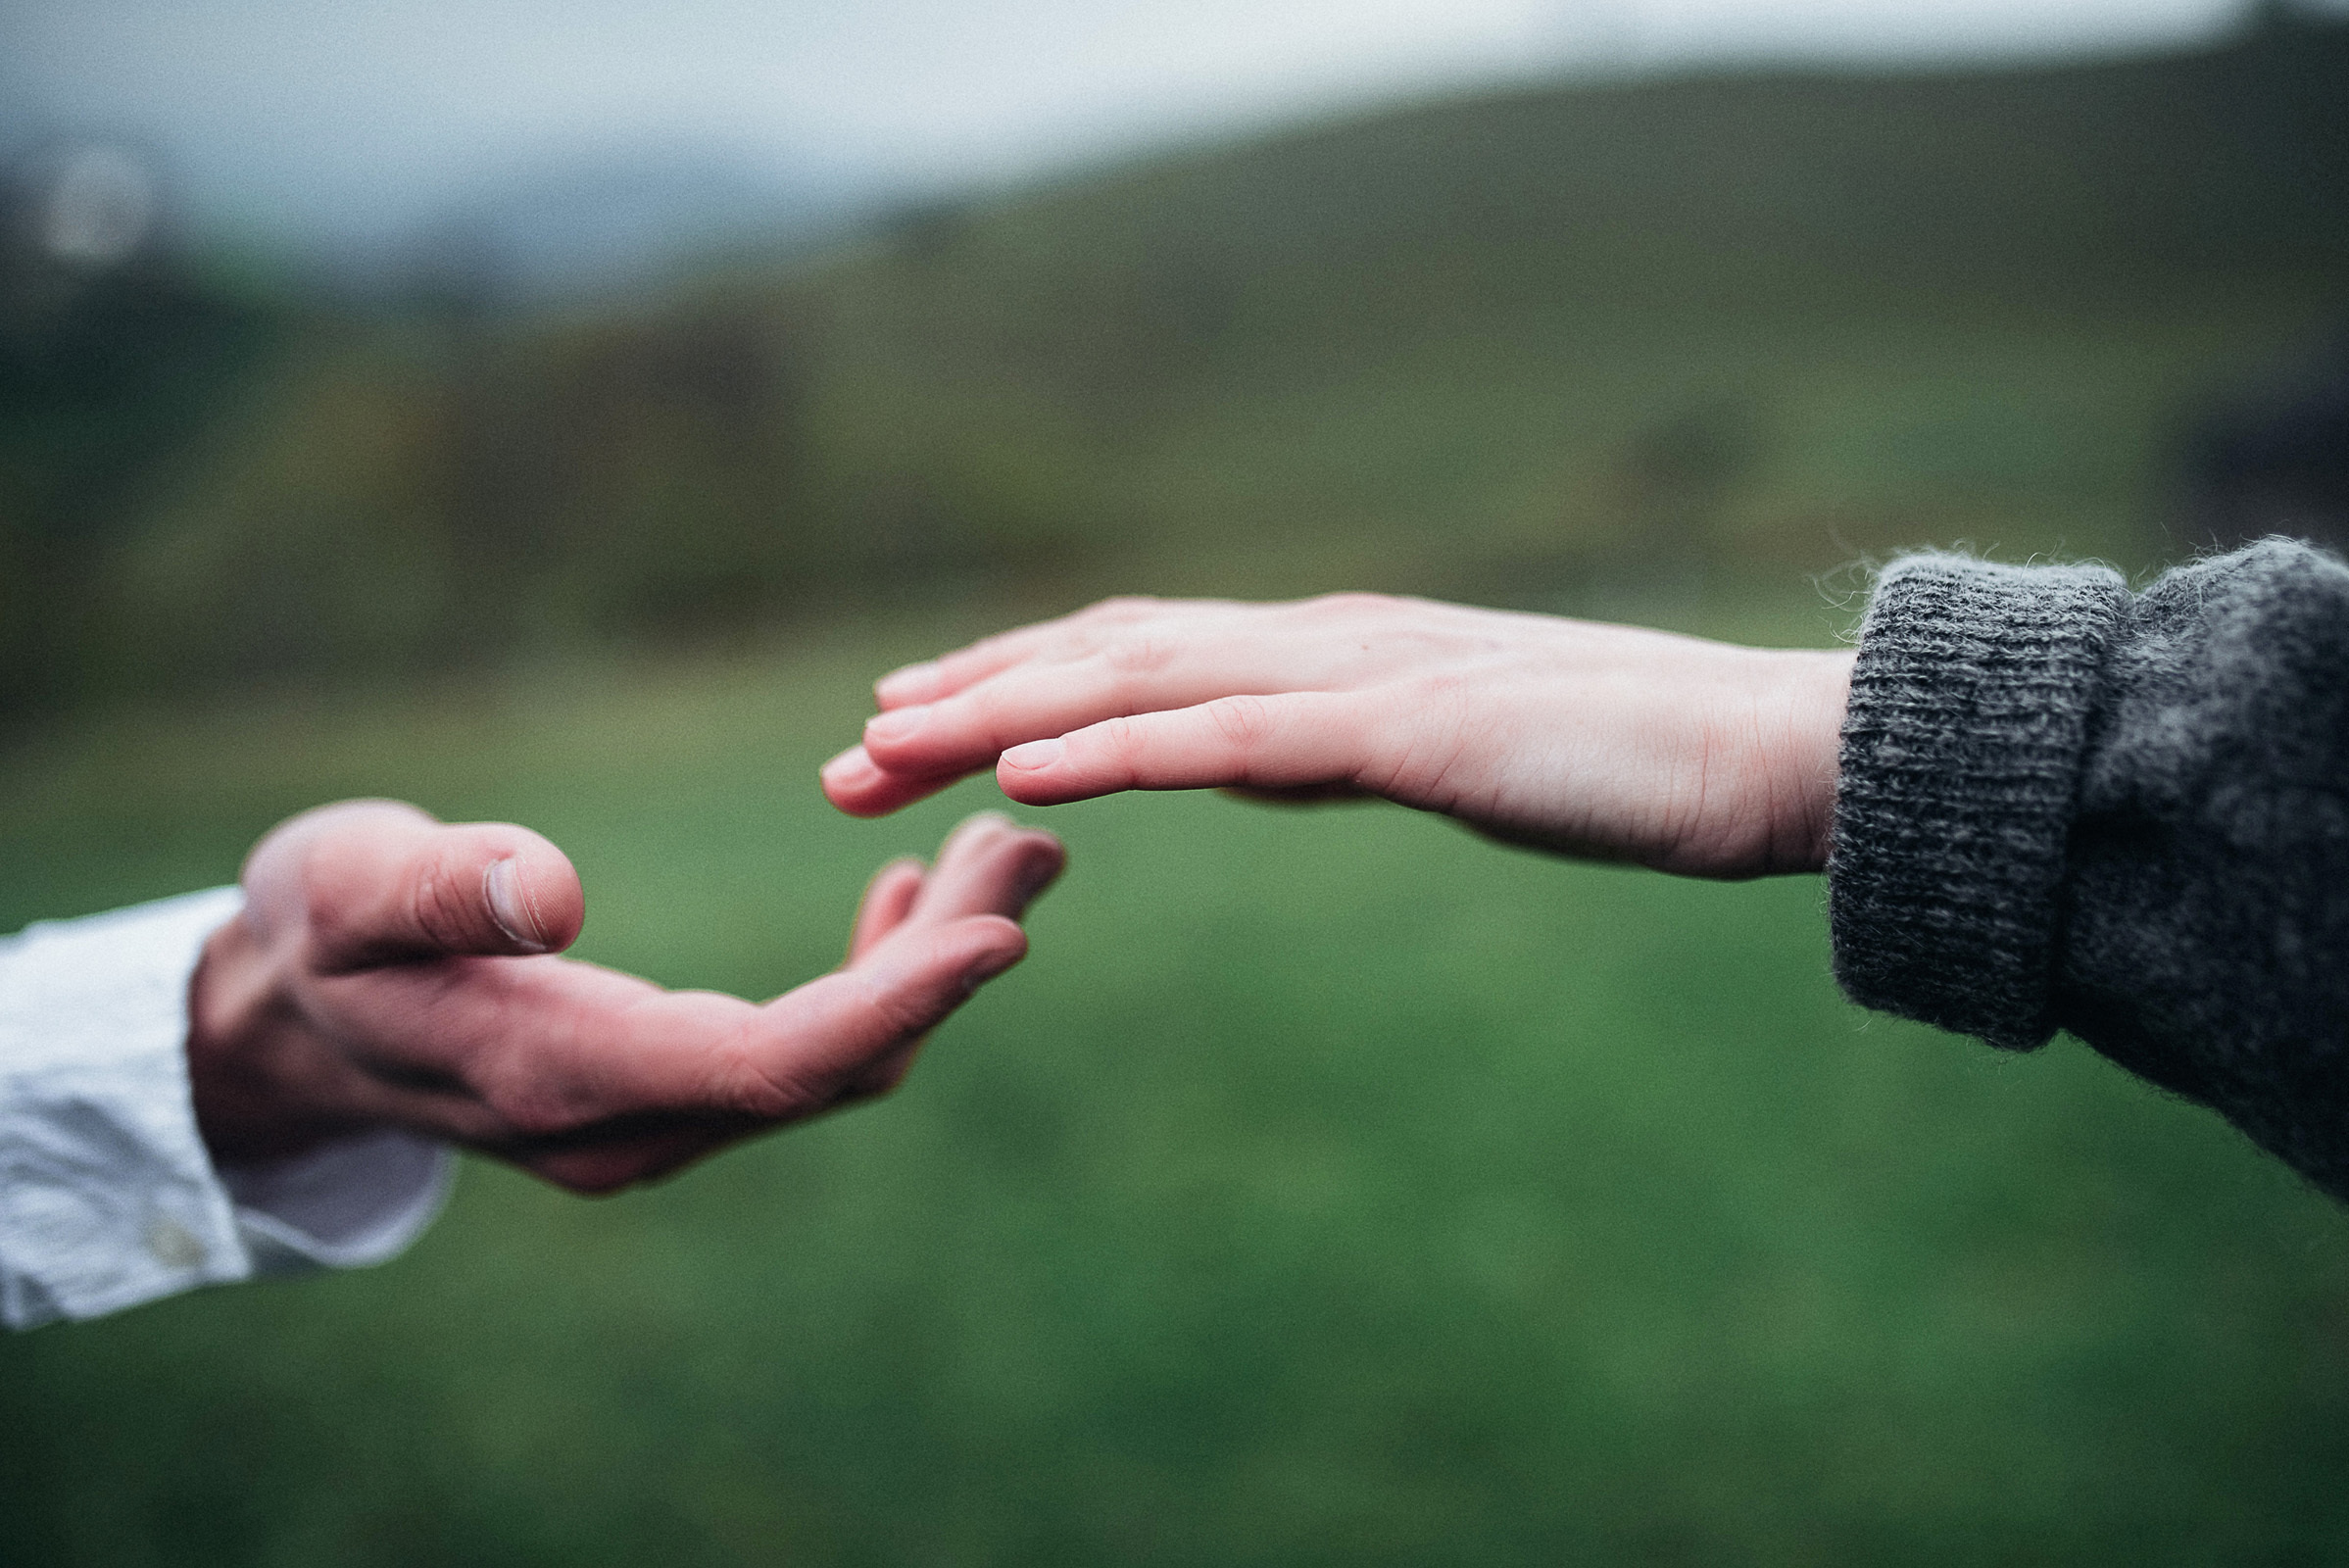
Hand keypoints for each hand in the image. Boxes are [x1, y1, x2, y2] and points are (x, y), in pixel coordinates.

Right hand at [187, 801, 1062, 1191]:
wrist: (283, 1020)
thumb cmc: (312, 935)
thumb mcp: (346, 888)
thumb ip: (438, 890)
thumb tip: (554, 887)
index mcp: (564, 1079)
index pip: (770, 1064)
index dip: (894, 1004)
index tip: (1003, 933)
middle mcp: (631, 1125)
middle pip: (834, 1064)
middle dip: (947, 967)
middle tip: (1039, 844)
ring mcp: (654, 1117)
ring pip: (833, 1059)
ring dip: (927, 966)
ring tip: (1008, 849)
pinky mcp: (667, 1083)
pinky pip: (800, 1049)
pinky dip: (872, 977)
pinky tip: (908, 889)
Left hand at [822, 594, 1851, 878]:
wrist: (1760, 751)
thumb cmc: (1613, 763)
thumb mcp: (1428, 755)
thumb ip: (1321, 746)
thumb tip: (1230, 755)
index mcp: (1322, 653)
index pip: (1131, 658)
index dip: (1010, 684)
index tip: (908, 726)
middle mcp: (1318, 642)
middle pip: (1103, 661)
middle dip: (962, 702)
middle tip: (845, 756)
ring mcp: (1358, 676)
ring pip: (1139, 685)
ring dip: (998, 714)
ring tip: (883, 748)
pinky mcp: (1406, 730)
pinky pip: (1233, 739)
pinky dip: (1117, 748)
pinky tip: (1022, 769)